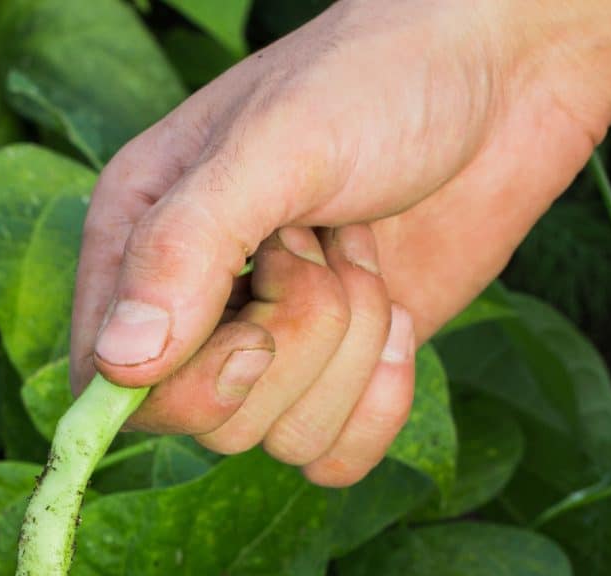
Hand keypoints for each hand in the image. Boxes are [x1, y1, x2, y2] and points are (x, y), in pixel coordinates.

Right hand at [71, 0, 610, 486]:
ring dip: (349, 354)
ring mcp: (270, 348)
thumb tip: (119, 366)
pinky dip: (380, 402)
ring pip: (281, 441)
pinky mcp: (341, 377)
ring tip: (365, 257)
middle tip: (323, 245)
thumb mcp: (273, 147)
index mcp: (136, 238)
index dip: (183, 384)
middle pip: (206, 421)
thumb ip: (185, 249)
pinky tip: (400, 320)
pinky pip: (334, 460)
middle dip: (294, 343)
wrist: (506, 79)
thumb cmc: (376, 82)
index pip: (104, 380)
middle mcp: (192, 306)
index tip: (253, 326)